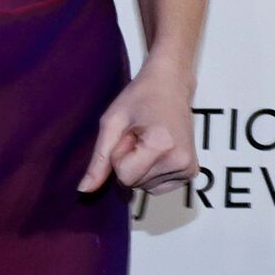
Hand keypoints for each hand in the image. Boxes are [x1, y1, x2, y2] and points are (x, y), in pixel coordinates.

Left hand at [77, 65, 198, 194]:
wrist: (170, 84)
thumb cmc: (139, 97)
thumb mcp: (111, 123)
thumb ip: (98, 159)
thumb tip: (84, 190)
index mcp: (162, 147)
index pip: (124, 177)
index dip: (117, 156)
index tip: (127, 134)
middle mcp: (181, 162)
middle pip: (134, 183)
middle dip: (127, 161)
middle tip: (137, 135)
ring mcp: (189, 169)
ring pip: (144, 187)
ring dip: (139, 165)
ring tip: (146, 139)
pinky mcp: (191, 173)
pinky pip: (157, 187)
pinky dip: (150, 171)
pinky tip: (156, 149)